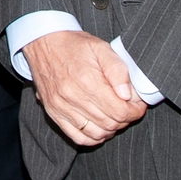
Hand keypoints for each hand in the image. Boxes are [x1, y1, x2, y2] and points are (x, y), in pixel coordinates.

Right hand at [21, 30, 148, 146]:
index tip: (138, 105)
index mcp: (87, 81)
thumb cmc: (73, 45)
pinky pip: (78, 137)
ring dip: (111, 129)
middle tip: (128, 108)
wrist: (43, 42)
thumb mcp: (101, 48)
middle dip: (125, 119)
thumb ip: (117, 70)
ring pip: (96, 133)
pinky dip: (93, 137)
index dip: (135, 111)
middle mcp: (72, 97)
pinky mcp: (53, 112)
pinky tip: (99, 126)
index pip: (120, 111)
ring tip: (114, 116)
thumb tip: (127, 94)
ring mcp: (61, 107)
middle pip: (110, 124)